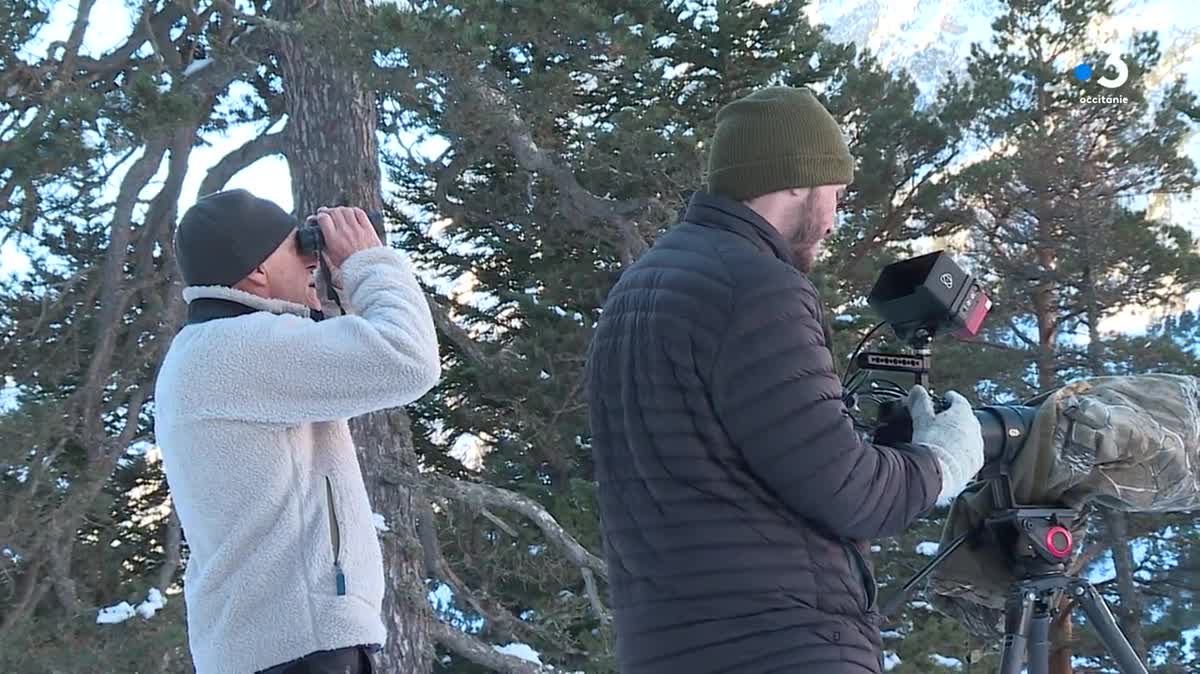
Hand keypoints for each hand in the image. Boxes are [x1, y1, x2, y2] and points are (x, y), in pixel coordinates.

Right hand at [313, 206, 383, 268]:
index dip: (319, 216)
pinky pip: (359, 213)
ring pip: (346, 210)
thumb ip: (325, 246)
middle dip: (329, 211)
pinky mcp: (368, 229)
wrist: (369, 271)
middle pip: (334, 212)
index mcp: (334, 240)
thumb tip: (319, 237)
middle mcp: (345, 232)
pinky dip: (353, 211)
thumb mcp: (332, 259)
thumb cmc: (351, 267)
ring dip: (340, 210)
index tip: (318, 218)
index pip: (323, 218)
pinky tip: (351, 213)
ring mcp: (357, 229)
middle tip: (327, 213)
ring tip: (339, 213)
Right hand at [907, 385, 983, 503]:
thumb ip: (920, 403)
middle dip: (955, 419)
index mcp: (963, 414)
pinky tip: (949, 456)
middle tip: (942, 421)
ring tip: (944, 440)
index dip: (951, 398)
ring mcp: (976, 446)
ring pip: (969, 437)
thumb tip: (917, 391)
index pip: (959, 400)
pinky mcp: (976, 463)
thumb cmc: (932, 444)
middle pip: (965, 419)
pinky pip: (970, 453)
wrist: (940, 472)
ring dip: (959, 437)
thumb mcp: (922, 419)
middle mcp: (974, 428)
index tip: (947, 397)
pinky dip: (961, 452)